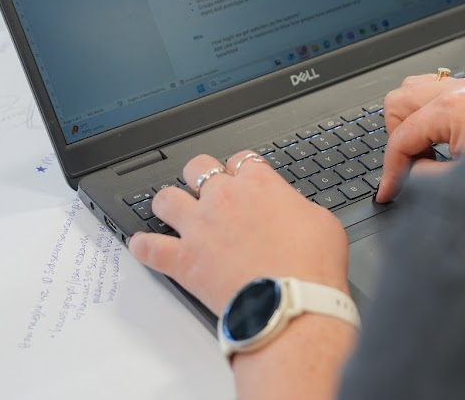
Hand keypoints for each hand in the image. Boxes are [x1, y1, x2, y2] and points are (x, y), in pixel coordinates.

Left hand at [129, 151, 349, 315]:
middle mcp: (224, 198)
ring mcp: (199, 228)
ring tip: (172, 213)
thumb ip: (297, 206)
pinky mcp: (183, 260)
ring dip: (168, 205)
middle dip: (200, 176)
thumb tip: (292, 210)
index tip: (240, 179)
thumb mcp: (322, 221)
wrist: (294, 304)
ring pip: (165, 199)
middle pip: (197, 167)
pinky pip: (148, 248)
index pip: (240, 159)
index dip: (239, 169)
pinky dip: (143, 247)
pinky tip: (144, 246)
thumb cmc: (312, 266)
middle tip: (205, 190)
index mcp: (259, 184)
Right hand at [377, 75, 464, 201]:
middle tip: (410, 167)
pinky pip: (436, 93)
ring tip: (426, 153)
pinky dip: (429, 115)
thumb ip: (422, 176)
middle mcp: (459, 90)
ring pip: (414, 90)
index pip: (401, 136)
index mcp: (453, 107)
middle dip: (398, 138)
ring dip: (411, 122)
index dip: (390, 170)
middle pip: (398, 101)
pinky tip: (441, 142)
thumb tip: (406, 172)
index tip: (388, 193)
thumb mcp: (459, 184)